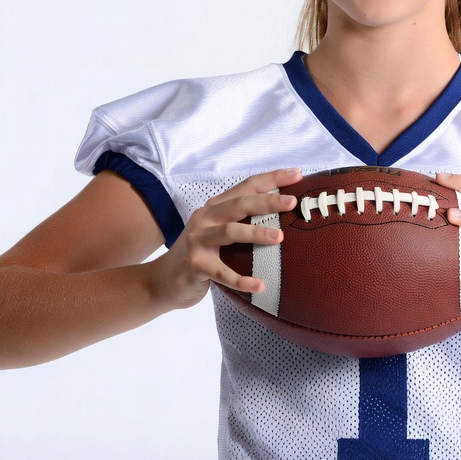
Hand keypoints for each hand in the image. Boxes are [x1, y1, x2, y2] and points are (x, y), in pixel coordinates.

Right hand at [151, 168, 301, 310]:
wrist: (163, 280)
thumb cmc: (200, 254)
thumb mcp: (217, 232)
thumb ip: (240, 222)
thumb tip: (283, 219)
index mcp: (215, 207)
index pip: (246, 186)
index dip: (271, 179)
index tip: (297, 174)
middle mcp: (205, 219)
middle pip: (238, 204)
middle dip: (267, 201)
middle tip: (292, 202)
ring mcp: (197, 241)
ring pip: (229, 232)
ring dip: (255, 234)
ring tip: (280, 238)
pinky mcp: (194, 266)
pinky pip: (221, 273)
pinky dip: (241, 280)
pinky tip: (259, 285)